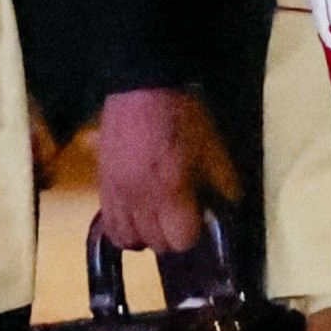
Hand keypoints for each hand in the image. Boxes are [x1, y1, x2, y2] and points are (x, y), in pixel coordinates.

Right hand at [96, 87, 238, 253]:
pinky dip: (122, 226)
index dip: (193, 232)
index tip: (198, 217)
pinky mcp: (101, 184)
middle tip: (179, 215)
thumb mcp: (213, 146)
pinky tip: (135, 212)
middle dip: (171, 235)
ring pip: (126, 238)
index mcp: (170, 191)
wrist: (141, 87)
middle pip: (154, 243)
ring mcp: (116, 193)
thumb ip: (224, 181)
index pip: (180, 240)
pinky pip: (107, 223)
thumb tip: (229, 206)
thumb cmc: (181, 115)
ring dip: (143, 235)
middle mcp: (139, 200)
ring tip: (154, 219)